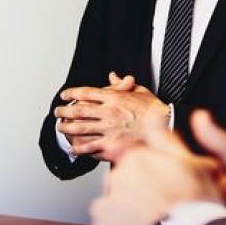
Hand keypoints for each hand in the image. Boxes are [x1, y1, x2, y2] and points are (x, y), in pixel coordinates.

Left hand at [55, 76, 169, 159]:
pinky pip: (91, 147)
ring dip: (67, 128)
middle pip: (79, 110)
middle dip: (65, 111)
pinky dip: (79, 148)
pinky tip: (73, 149)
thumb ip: (124, 84)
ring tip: (60, 128)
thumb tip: (113, 76)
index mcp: (114, 97)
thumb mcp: (141, 91)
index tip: (64, 95)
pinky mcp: (112, 146)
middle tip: (57, 112)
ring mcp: (109, 130)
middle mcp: (109, 112)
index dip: (72, 93)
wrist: (168, 128)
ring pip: (81, 129)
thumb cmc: (156, 111)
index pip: (86, 93)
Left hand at [88, 117, 222, 224]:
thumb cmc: (194, 207)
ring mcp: (104, 213)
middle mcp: (114, 182)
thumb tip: (154, 112)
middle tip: (161, 214)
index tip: (160, 191)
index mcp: (133, 160)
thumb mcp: (188, 162)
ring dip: (125, 222)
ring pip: (111, 214)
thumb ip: (165, 136)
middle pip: (120, 188)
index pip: (131, 164)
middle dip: (135, 198)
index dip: (148, 178)